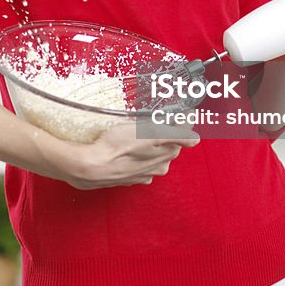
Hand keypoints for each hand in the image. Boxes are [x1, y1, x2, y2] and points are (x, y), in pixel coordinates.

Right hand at [64, 121, 199, 189]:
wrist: (89, 166)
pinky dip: (133, 152)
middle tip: (153, 117)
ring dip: (146, 142)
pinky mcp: (125, 175)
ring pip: (150, 153)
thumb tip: (195, 139)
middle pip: (166, 144)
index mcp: (166, 156)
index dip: (178, 121)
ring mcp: (140, 173)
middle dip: (162, 132)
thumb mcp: (149, 133)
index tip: (176, 110)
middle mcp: (156, 167)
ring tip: (135, 129)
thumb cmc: (117, 147)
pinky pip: (135, 161)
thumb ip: (175, 135)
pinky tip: (124, 145)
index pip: (181, 136)